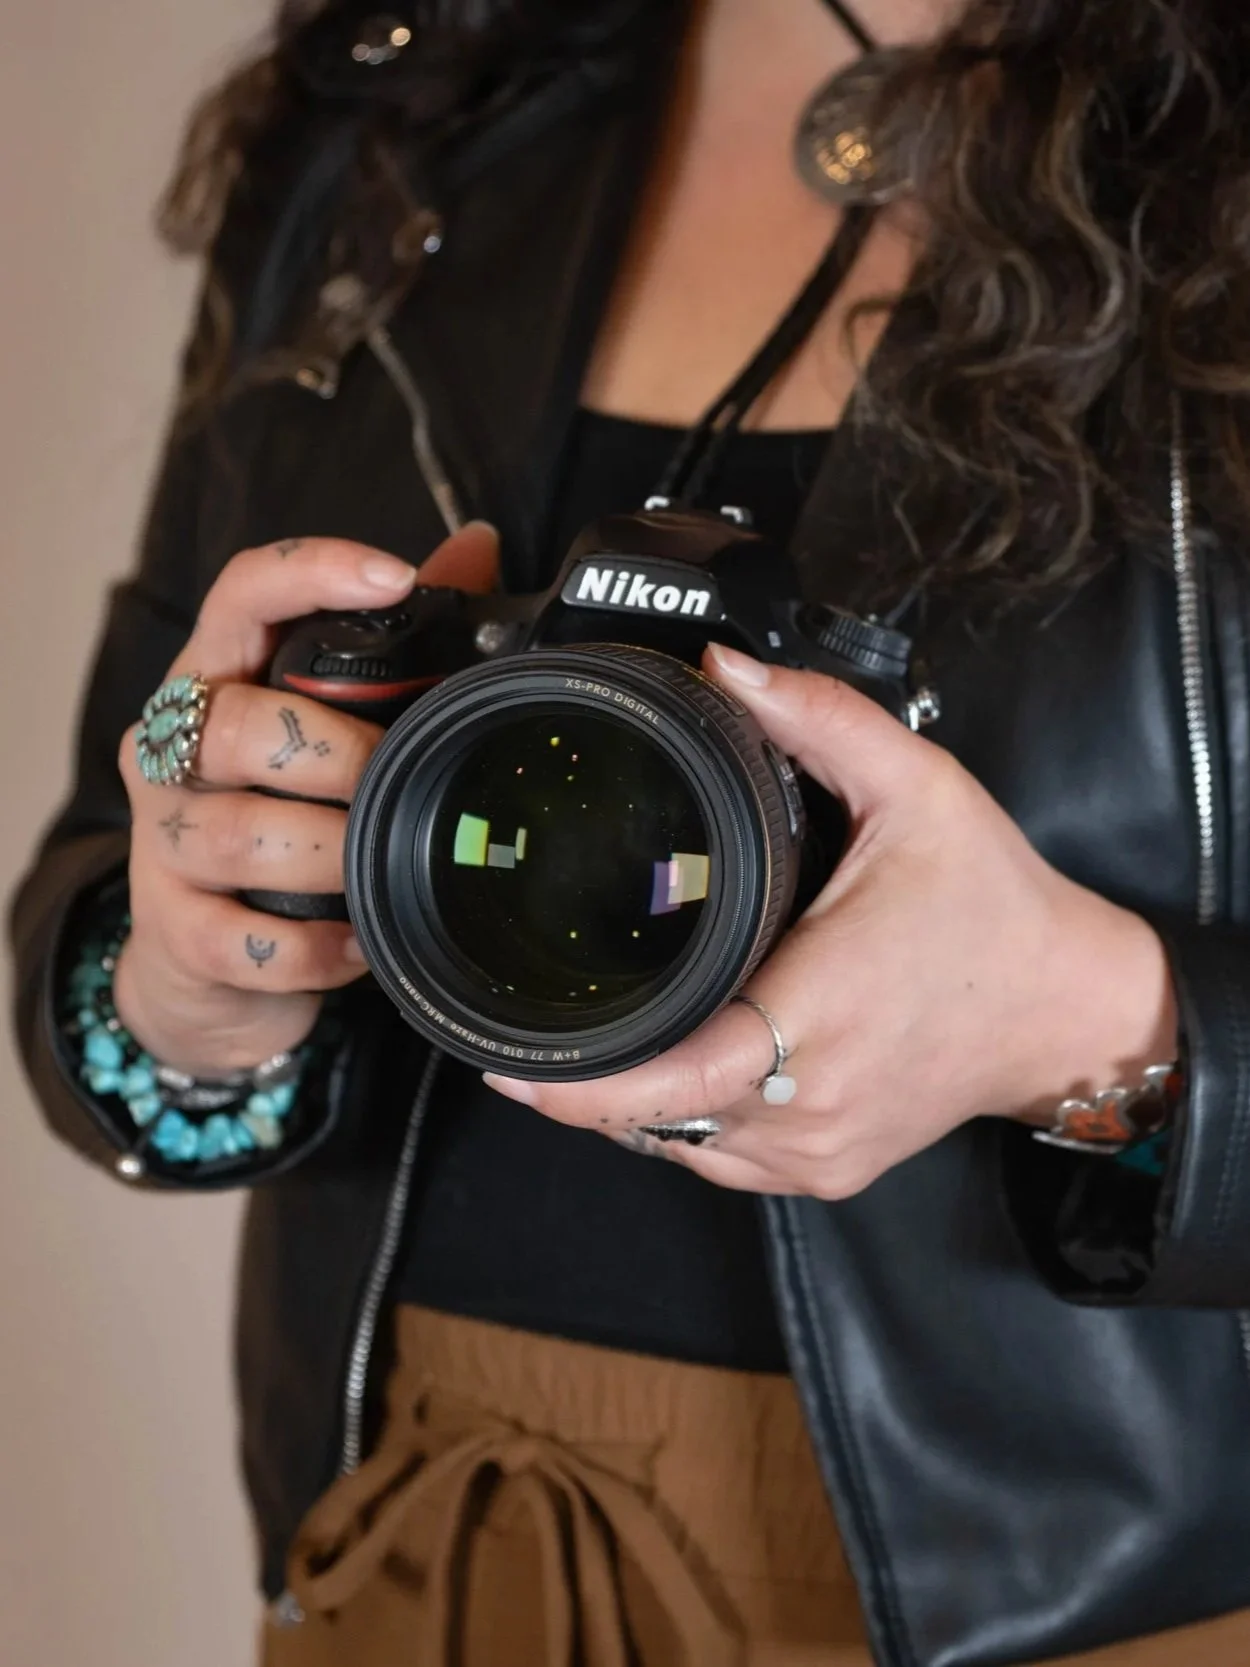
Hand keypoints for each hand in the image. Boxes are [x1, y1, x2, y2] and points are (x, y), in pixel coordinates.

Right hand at [114, 524, 498, 1075]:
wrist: (204, 960)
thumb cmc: (280, 816)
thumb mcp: (330, 725)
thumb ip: (397, 640)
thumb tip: (478, 548)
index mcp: (216, 680)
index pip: (242, 594)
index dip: (312, 572)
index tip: (396, 577)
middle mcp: (170, 750)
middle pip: (238, 726)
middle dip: (344, 758)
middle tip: (401, 782)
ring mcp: (162, 841)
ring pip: (241, 836)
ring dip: (335, 857)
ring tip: (381, 866)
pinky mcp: (173, 930)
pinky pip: (248, 941)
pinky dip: (320, 949)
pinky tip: (358, 941)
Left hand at [483, 642, 1179, 1197]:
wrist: (1065, 1008)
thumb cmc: (993, 908)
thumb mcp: (919, 790)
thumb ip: (820, 720)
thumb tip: (724, 671)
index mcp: (818, 1018)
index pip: (670, 1081)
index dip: (580, 1085)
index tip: (507, 1063)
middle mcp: (811, 1105)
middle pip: (652, 1117)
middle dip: (586, 1078)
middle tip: (535, 1023)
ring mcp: (818, 1153)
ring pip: (677, 1147)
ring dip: (630, 1100)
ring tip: (599, 1039)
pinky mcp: (828, 1173)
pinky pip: (717, 1161)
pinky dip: (679, 1121)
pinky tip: (670, 1068)